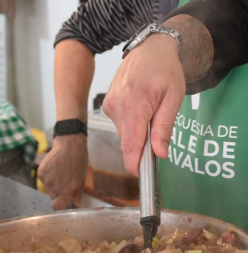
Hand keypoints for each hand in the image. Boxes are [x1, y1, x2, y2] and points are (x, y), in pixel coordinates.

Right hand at [38, 134, 87, 209]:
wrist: (69, 145)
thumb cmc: (78, 162)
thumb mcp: (81, 180)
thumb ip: (76, 196)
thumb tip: (76, 206)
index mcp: (68, 192)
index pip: (57, 207)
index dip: (60, 204)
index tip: (63, 201)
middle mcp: (56, 188)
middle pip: (53, 197)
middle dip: (58, 192)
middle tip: (64, 181)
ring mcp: (47, 181)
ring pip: (48, 188)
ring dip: (53, 183)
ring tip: (60, 172)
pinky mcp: (41, 173)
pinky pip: (43, 179)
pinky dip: (47, 175)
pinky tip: (54, 167)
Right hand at [102, 34, 185, 174]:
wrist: (149, 48)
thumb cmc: (165, 69)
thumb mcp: (173, 98)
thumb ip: (164, 127)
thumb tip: (159, 153)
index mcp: (134, 104)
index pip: (131, 144)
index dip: (135, 163)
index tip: (140, 175)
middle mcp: (116, 107)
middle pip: (128, 141)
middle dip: (141, 148)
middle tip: (158, 142)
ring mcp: (109, 106)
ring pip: (124, 134)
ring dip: (137, 134)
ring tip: (151, 114)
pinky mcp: (108, 106)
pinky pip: (121, 125)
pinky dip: (132, 125)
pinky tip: (142, 110)